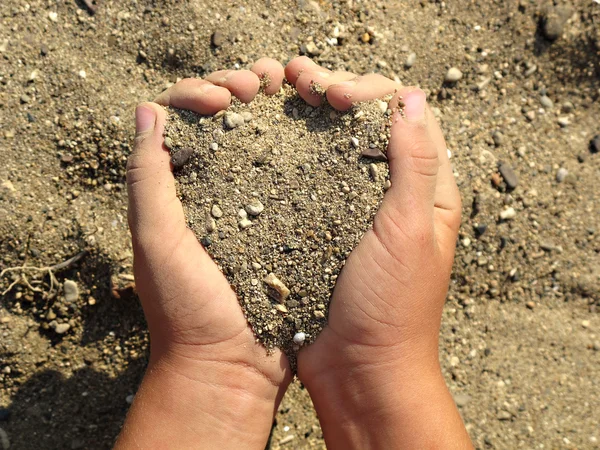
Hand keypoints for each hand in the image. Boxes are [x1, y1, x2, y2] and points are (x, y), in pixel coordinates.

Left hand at [116, 58, 291, 449]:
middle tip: (261, 85)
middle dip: (241, 88)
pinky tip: (318, 127)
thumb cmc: (187, 309)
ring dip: (275, 108)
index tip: (223, 98)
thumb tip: (145, 109)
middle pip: (225, 119)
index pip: (181, 118)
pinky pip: (295, 170)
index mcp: (178, 187)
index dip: (200, 92)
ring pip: (263, 137)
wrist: (232, 365)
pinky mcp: (289, 220)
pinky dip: (304, 143)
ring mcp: (255, 202)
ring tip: (292, 92)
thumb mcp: (157, 240)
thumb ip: (149, 179)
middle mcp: (215, 188)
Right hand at [285, 57, 471, 448]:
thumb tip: (410, 99)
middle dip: (336, 93)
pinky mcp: (326, 226)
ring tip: (278, 96)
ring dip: (311, 117)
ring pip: (339, 145)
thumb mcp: (410, 232)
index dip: (373, 91)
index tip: (335, 94)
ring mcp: (357, 209)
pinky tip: (268, 139)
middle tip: (298, 81)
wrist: (360, 370)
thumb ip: (414, 166)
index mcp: (429, 191)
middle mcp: (396, 194)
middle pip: (371, 123)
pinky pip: (313, 177)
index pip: (409, 116)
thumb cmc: (393, 308)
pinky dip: (294, 152)